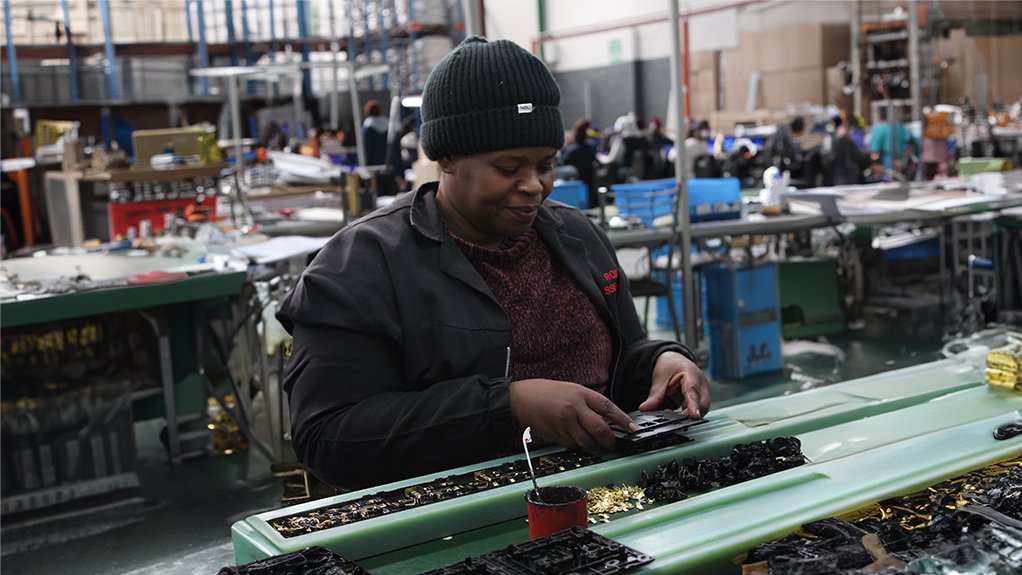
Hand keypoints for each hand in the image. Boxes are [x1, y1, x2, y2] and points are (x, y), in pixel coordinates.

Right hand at [509, 379, 636, 451]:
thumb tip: (606, 418)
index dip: (622, 420)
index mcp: (581, 394)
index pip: (608, 407)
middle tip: (612, 443)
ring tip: (595, 444)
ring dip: (594, 446)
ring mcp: (565, 423)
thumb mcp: (571, 390)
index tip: (632, 428)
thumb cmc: (547, 393)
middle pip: (599, 429)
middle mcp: (575, 408)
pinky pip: (574, 445)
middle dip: (609, 440)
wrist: (522, 399)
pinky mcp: (558, 435)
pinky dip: (579, 445)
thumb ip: (588, 403)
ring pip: (587, 441)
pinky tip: (576, 439)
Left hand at [639, 351, 709, 418]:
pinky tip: (675, 413)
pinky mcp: (700, 399)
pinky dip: (686, 414)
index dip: (694, 405)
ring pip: (701, 410)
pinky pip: (696, 410)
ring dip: (687, 415)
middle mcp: (701, 384)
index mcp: (692, 374)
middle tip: (674, 419)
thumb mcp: (660, 378)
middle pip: (702, 405)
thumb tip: (644, 408)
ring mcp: (703, 392)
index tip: (694, 415)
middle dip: (690, 414)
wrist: (674, 360)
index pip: (693, 391)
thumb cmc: (670, 366)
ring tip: (671, 413)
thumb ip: (655, 395)